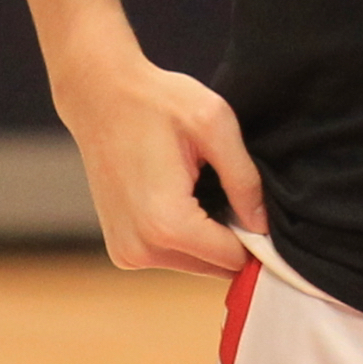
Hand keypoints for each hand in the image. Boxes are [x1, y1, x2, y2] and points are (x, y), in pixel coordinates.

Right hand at [57, 49, 266, 276]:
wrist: (99, 96)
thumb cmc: (156, 102)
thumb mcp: (215, 125)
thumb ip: (245, 180)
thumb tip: (263, 226)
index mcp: (167, 225)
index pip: (234, 259)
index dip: (257, 237)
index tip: (257, 206)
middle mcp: (142, 250)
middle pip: (215, 266)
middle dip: (231, 237)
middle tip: (228, 190)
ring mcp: (126, 254)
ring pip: (194, 263)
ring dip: (207, 236)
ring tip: (200, 188)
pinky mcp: (120, 249)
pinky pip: (170, 255)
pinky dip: (184, 236)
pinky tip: (181, 196)